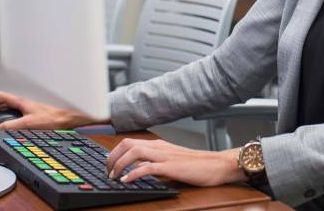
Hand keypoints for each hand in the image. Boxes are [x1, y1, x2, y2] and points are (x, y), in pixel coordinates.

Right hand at [0, 89, 103, 130]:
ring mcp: (24, 104)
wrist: (71, 115)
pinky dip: (1, 118)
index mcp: (18, 98)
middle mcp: (20, 99)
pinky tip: (1, 127)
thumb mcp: (30, 124)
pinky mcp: (29, 110)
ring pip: (2, 107)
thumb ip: (11, 127)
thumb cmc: (56, 116)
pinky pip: (10, 112)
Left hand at [106, 138, 243, 186]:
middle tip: (107, 172)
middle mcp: (159, 147)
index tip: (108, 165)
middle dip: (112, 157)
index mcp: (158, 145)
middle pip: (127, 144)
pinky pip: (147, 167)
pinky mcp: (171, 166)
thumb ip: (156, 162)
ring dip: (119, 164)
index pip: (129, 142)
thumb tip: (137, 170)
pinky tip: (127, 181)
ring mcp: (165, 155)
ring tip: (113, 177)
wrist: (217, 165)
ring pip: (134, 152)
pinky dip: (134, 173)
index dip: (114, 153)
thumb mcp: (172, 161)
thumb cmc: (197, 165)